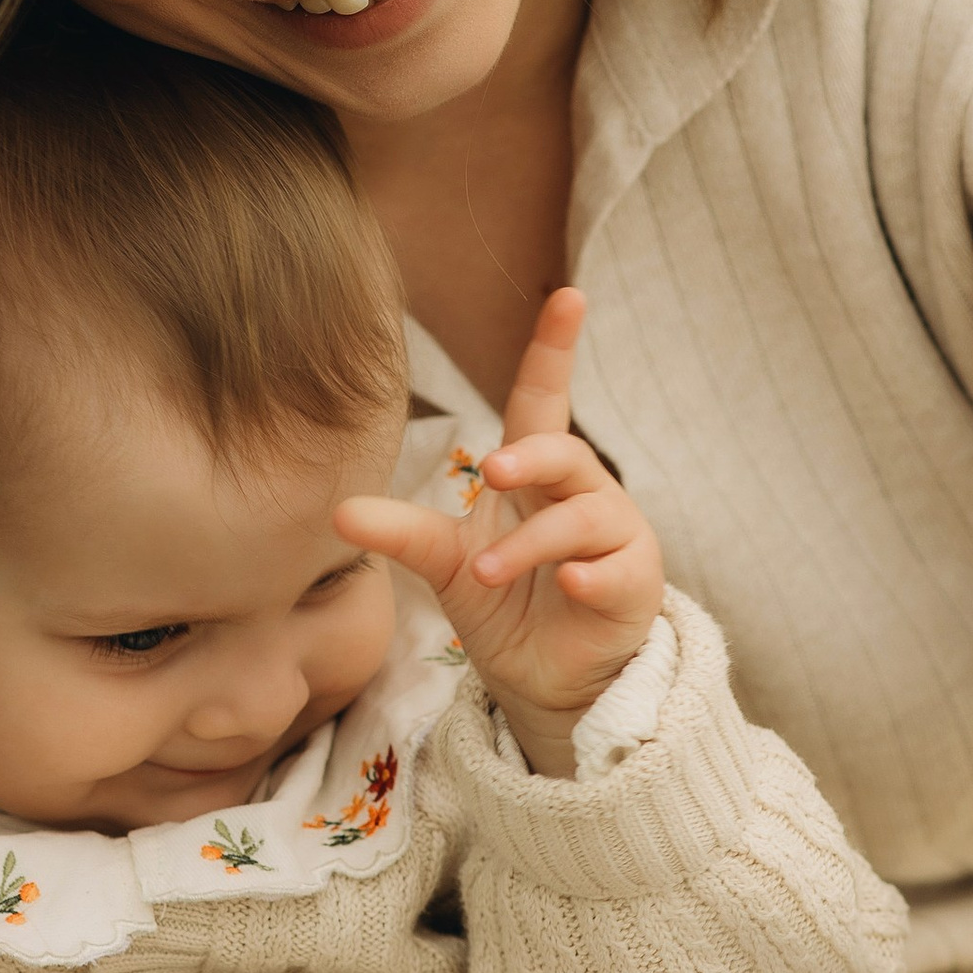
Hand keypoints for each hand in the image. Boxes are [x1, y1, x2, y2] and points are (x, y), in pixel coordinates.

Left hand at [335, 286, 664, 777]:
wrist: (549, 676)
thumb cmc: (508, 602)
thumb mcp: (448, 562)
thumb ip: (403, 533)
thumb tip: (338, 512)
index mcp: (537, 475)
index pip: (544, 401)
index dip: (554, 350)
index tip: (567, 296)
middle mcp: (582, 494)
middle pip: (564, 454)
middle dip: (530, 459)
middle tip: (490, 472)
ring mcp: (615, 538)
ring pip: (584, 516)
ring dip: (534, 543)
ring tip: (489, 571)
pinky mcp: (634, 585)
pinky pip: (617, 570)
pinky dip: (591, 575)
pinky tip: (569, 583)